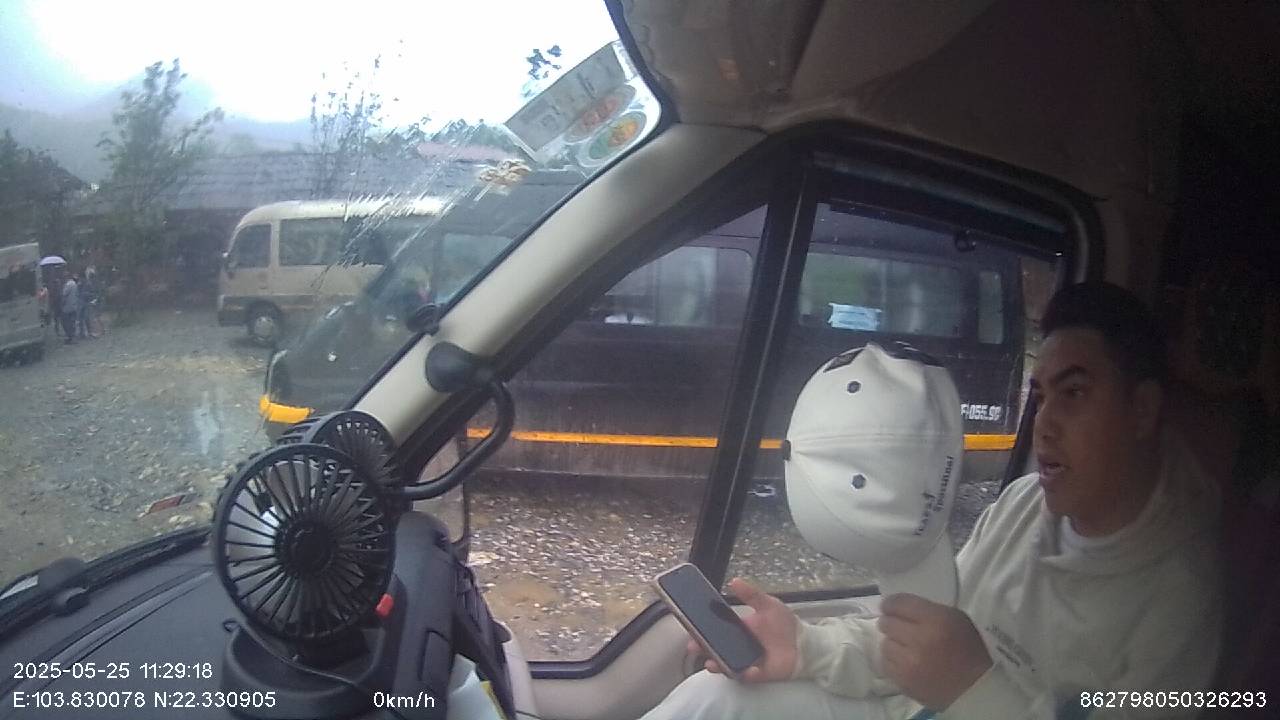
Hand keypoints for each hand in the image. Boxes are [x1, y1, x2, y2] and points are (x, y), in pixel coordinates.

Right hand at [688, 578, 798, 682]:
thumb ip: (751, 594)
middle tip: (694, 647)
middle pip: (716, 648)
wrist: (806, 644)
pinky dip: (746, 674)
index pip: (717, 630)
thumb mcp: (768, 604)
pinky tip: (747, 670)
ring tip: (710, 664)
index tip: (692, 628)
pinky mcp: (759, 674)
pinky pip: (748, 676)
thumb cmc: (786, 624)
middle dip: (703, 649)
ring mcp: (748, 661)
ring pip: (726, 664)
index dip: (703, 630)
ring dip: (717, 665)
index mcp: (740, 629)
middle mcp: (741, 646)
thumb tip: (733, 581)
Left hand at [877, 593, 992, 710]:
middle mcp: (920, 640)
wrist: (979, 688)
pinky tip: (907, 663)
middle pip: (887, 623)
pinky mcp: (904, 683)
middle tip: (902, 629)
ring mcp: (909, 664)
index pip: (898, 603)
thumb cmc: (971, 649)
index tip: (889, 607)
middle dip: (893, 624)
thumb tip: (897, 609)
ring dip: (894, 644)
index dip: (891, 604)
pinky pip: (887, 665)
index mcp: (936, 621)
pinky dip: (894, 662)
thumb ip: (926, 611)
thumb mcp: (955, 619)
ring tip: (907, 648)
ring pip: (885, 645)